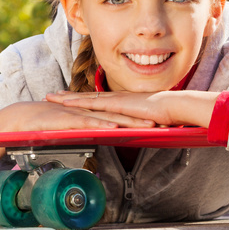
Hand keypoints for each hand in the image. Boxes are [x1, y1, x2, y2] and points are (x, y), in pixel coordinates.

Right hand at [0, 100, 155, 133]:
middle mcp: (85, 110)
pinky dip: (102, 125)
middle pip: (118, 114)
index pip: (117, 115)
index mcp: (88, 113)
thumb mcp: (70, 131)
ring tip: (147, 127)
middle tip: (162, 124)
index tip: (156, 123)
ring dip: (128, 122)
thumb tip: (102, 141)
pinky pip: (87, 122)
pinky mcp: (66, 119)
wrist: (18, 121)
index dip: (136, 118)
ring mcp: (76, 113)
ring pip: (107, 117)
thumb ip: (86, 134)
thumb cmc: (44, 127)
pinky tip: (115, 129)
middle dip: (140, 119)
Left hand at [44, 90, 218, 126]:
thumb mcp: (150, 122)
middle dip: (68, 97)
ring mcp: (116, 100)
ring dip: (67, 98)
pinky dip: (78, 103)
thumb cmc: (168, 115)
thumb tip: (143, 134)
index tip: (69, 100)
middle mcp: (116, 99)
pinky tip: (66, 104)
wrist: (177, 106)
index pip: (98, 102)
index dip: (82, 100)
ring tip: (51, 98)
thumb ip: (141, 126)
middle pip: (87, 97)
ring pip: (86, 98)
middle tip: (51, 95)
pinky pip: (93, 103)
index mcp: (123, 103)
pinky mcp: (117, 104)